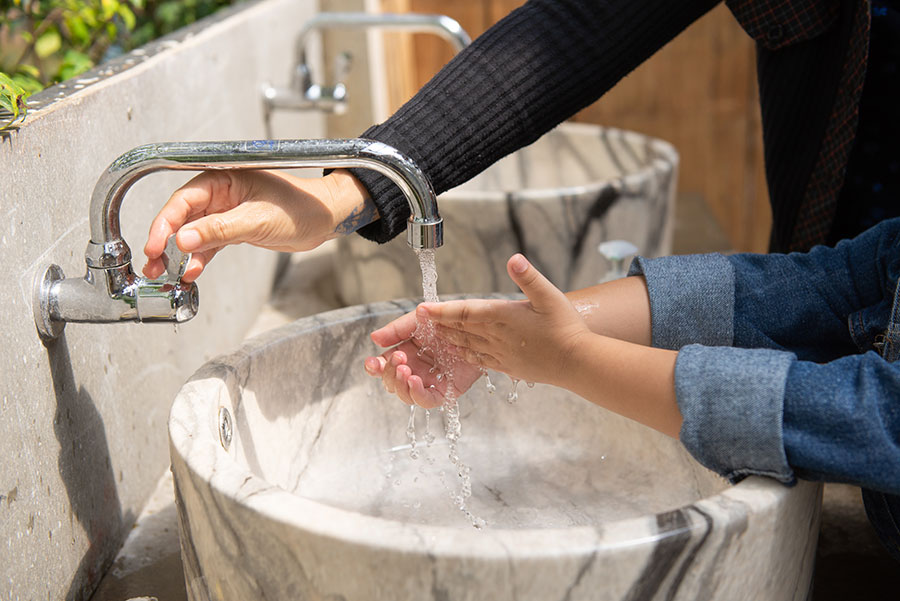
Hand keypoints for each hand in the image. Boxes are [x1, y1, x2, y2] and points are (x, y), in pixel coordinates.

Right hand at [143, 169, 373, 281]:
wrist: (325, 218)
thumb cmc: (300, 208)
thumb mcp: (257, 220)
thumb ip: (220, 230)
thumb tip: (184, 239)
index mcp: (224, 178)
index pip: (183, 200)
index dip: (165, 223)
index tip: (155, 245)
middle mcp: (221, 192)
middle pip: (182, 216)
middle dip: (165, 241)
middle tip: (152, 264)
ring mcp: (227, 211)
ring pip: (193, 232)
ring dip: (178, 253)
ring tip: (162, 274)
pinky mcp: (235, 228)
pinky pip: (210, 243)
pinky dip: (199, 258)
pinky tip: (190, 273)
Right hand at [364, 310, 482, 408]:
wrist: (476, 325)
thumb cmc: (447, 321)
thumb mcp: (418, 320)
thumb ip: (396, 330)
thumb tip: (374, 338)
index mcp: (405, 353)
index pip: (383, 367)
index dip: (374, 368)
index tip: (373, 362)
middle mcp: (415, 369)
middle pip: (392, 383)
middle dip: (390, 373)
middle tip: (399, 358)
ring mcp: (429, 381)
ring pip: (406, 395)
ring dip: (400, 385)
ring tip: (405, 370)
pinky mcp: (446, 390)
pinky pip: (428, 400)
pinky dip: (417, 394)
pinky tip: (414, 381)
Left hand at [420, 254, 589, 386]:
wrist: (578, 363)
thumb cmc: (566, 328)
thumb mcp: (550, 296)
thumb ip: (529, 277)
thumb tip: (514, 259)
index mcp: (503, 316)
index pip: (464, 312)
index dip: (441, 310)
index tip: (422, 308)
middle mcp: (497, 336)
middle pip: (461, 329)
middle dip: (440, 324)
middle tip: (422, 320)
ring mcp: (501, 354)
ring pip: (468, 345)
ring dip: (450, 339)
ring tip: (436, 334)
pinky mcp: (509, 367)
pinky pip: (481, 361)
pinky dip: (467, 356)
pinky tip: (463, 354)